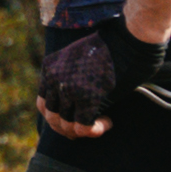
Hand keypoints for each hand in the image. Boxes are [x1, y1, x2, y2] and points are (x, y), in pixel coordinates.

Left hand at [34, 17, 154, 140]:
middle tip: (85, 131)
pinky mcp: (86, 97)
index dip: (56, 117)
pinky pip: (84, 126)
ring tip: (101, 123)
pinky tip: (108, 122)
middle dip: (67, 128)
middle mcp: (54, 79)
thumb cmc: (109, 50)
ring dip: (83, 130)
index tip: (72, 121)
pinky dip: (95, 130)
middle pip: (52, 117)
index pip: (43, 103)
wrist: (126, 40)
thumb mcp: (79, 60)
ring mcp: (68, 89)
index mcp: (49, 68)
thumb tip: (72, 110)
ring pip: (67, 124)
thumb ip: (69, 80)